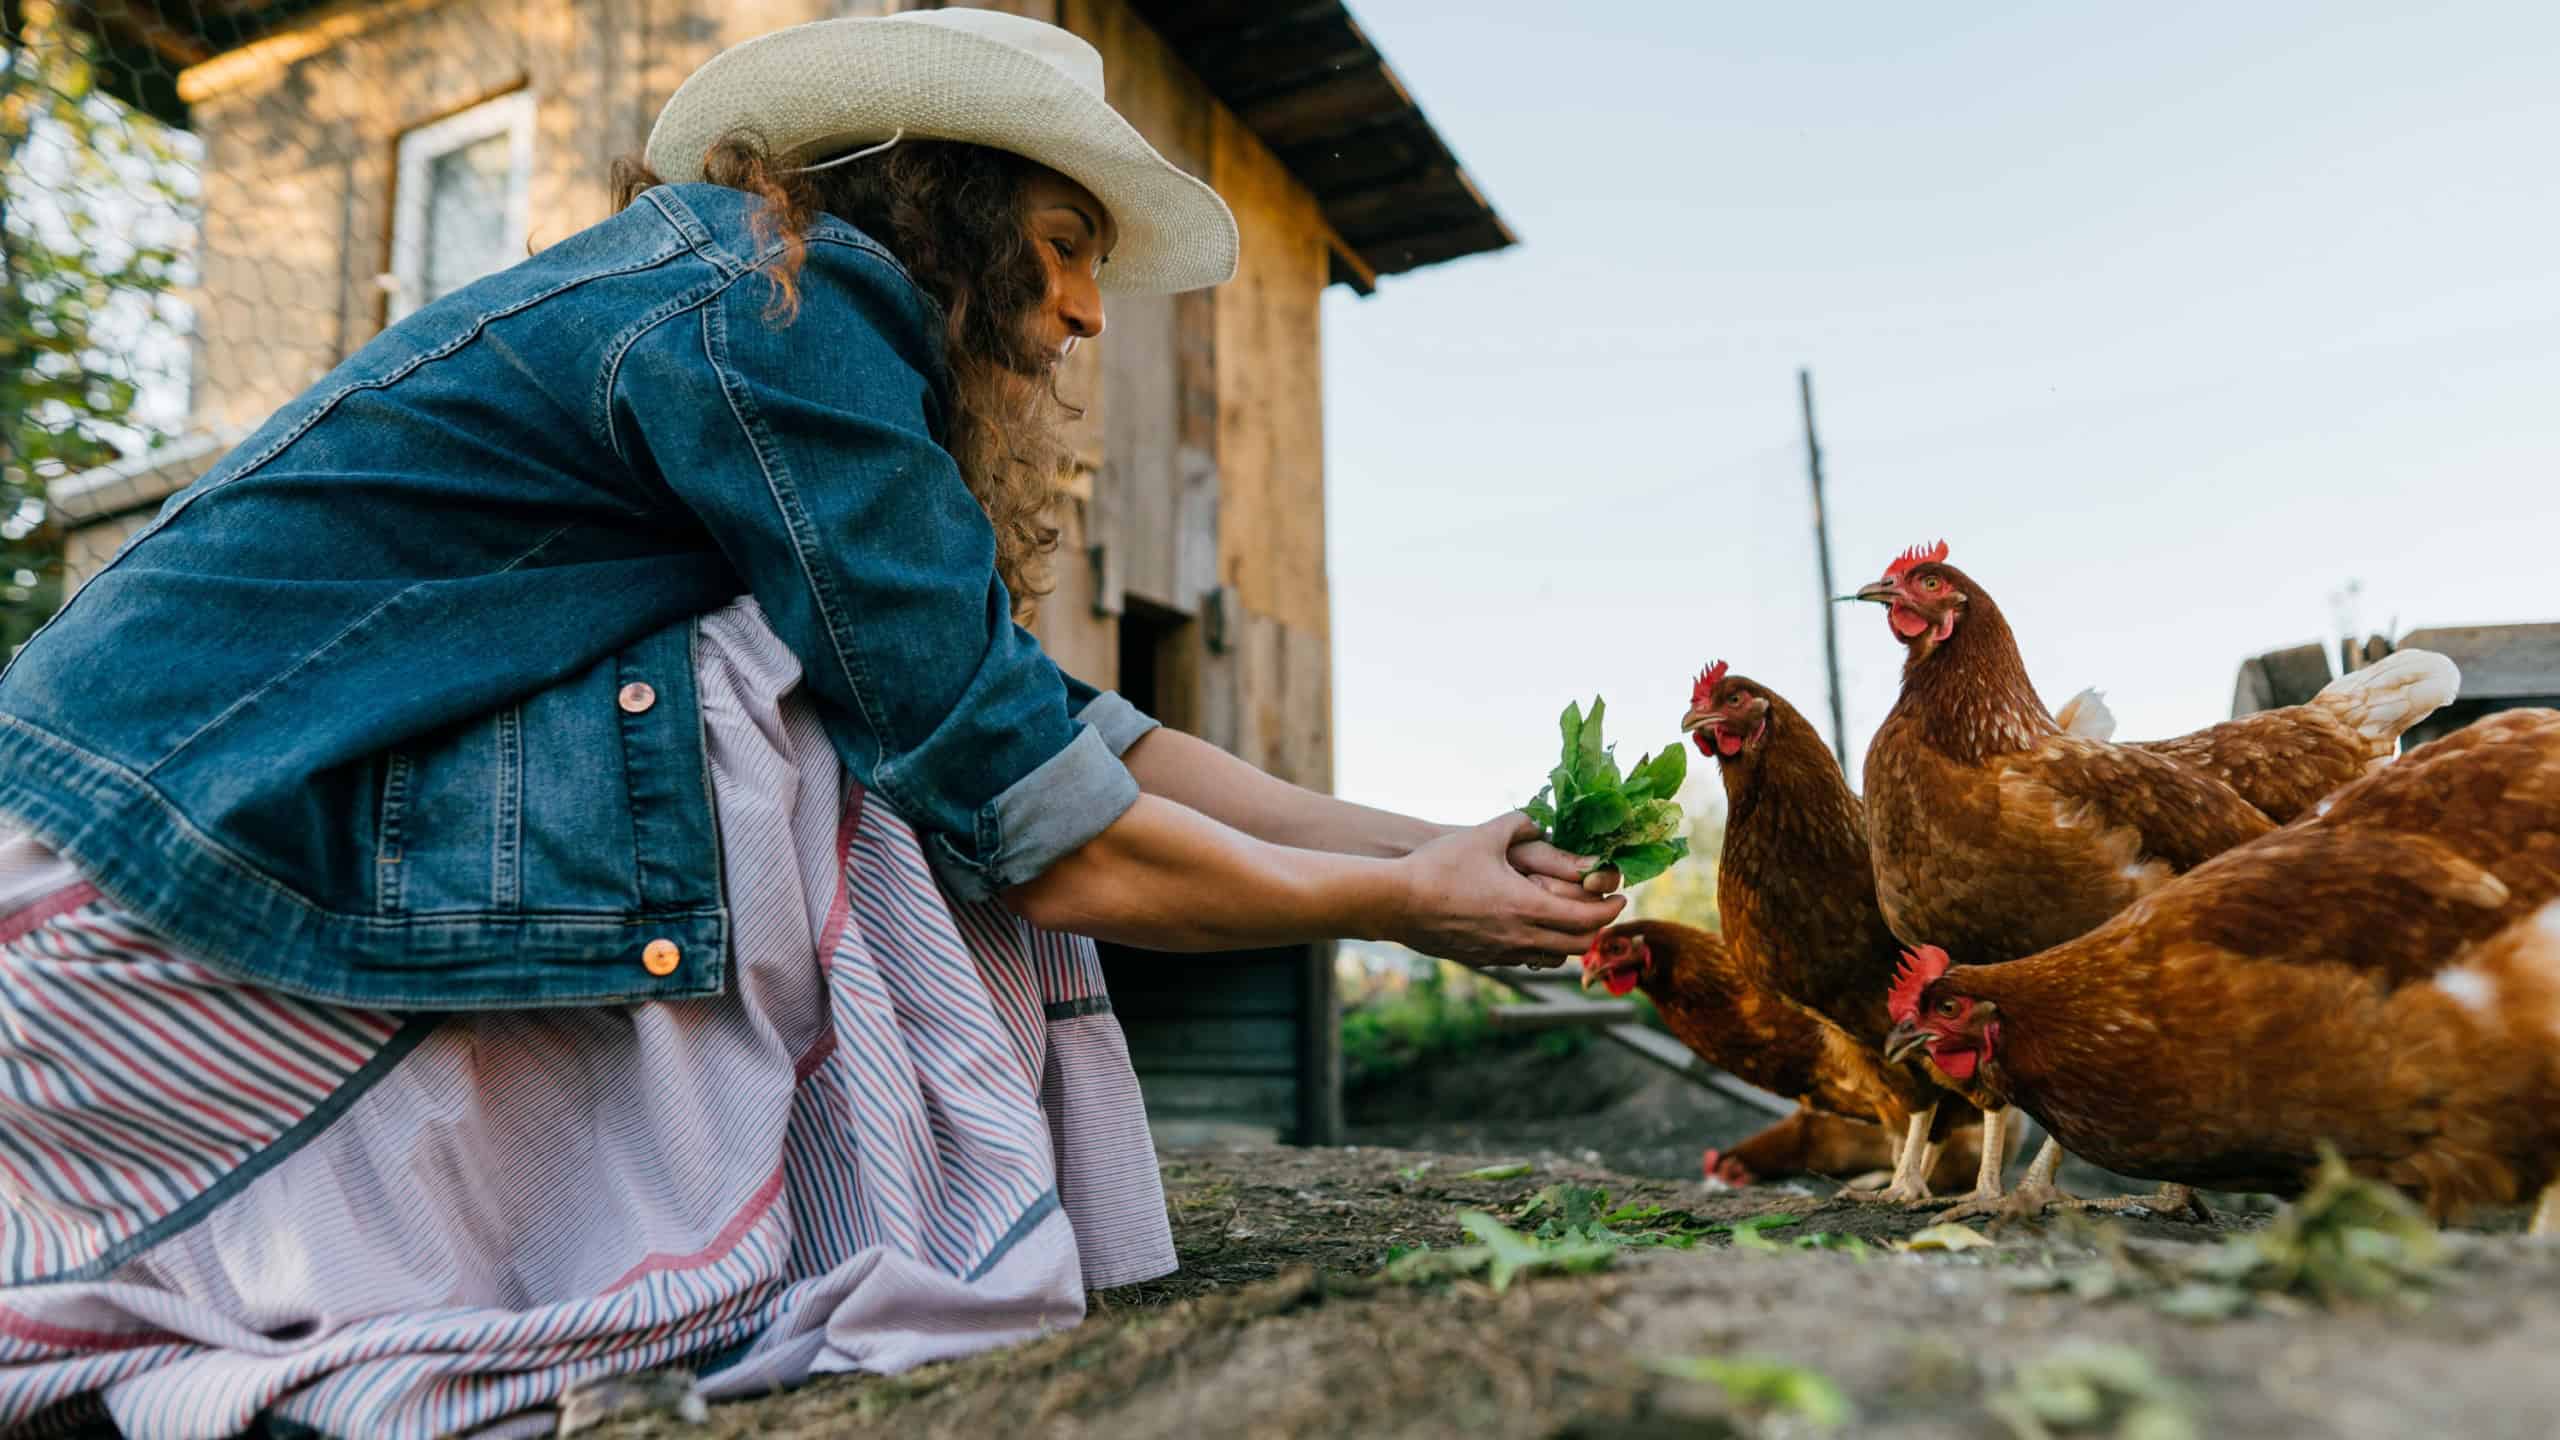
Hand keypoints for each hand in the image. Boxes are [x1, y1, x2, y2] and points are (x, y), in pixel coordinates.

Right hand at [1387, 813, 1625, 967]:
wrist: (1396, 903)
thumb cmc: (1439, 867)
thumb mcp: (1484, 835)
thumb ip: (1519, 823)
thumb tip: (1539, 819)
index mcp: (1528, 907)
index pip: (1588, 918)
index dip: (1610, 908)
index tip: (1619, 896)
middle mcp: (1520, 937)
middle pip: (1578, 944)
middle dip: (1597, 928)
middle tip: (1602, 909)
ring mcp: (1501, 953)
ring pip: (1553, 957)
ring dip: (1570, 940)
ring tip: (1571, 920)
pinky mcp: (1482, 960)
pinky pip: (1525, 960)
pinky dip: (1541, 948)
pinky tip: (1532, 929)